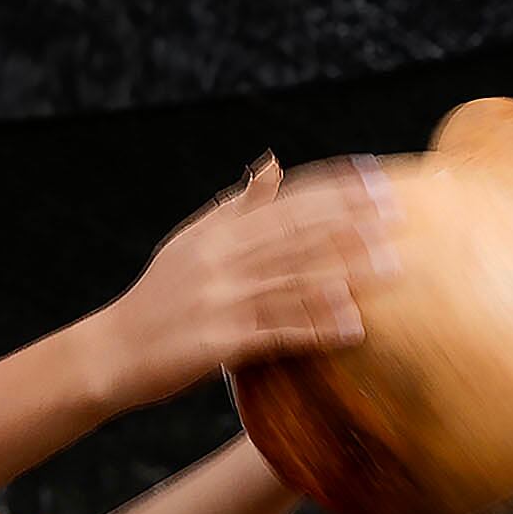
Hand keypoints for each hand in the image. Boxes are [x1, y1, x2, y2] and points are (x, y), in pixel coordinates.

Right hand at [86, 155, 397, 407]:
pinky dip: (316, 328)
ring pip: (292, 281)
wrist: (112, 351)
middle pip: (294, 237)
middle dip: (350, 224)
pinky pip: (277, 331)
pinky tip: (354, 328)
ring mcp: (219, 301)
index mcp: (216, 235)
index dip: (333, 191)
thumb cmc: (158, 297)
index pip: (285, 204)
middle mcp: (218, 261)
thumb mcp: (190, 242)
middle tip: (400, 217)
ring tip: (393, 268)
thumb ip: (235, 206)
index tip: (377, 180)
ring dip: (345, 273)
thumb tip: (272, 163)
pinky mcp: (220, 342)